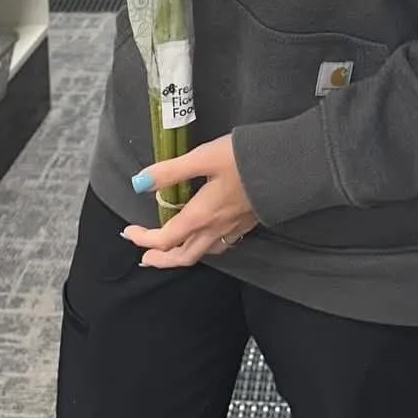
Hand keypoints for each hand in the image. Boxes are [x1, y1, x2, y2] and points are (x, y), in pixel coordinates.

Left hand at [124, 136, 257, 267]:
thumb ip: (171, 171)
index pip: (165, 239)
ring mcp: (233, 229)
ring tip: (171, 250)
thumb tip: (139, 183)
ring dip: (182, 256)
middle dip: (161, 259)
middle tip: (145, 256)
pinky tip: (205, 237)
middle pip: (183, 256)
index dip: (143, 239)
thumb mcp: (203, 158)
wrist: (288, 166)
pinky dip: (204, 248)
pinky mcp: (246, 224)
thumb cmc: (243, 159)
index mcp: (200, 216)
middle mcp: (215, 229)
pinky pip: (220, 246)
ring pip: (203, 253)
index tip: (129, 232)